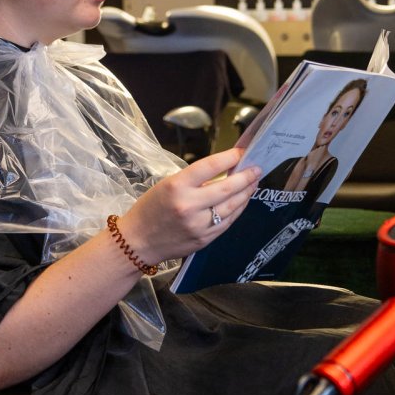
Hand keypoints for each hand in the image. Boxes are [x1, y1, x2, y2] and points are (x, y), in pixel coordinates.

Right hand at [120, 147, 260, 265]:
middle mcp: (189, 205)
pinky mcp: (204, 239)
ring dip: (246, 192)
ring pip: (232, 206)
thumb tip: (223, 172)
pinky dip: (238, 209)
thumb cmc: (149, 209)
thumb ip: (194, 180)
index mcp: (176, 186)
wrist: (137, 242)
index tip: (241, 152)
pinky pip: (227, 221)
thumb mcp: (166, 185)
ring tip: (253, 182)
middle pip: (227, 188)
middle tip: (257, 168)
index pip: (210, 166)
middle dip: (246, 177)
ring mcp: (198, 224)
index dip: (229, 158)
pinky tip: (242, 201)